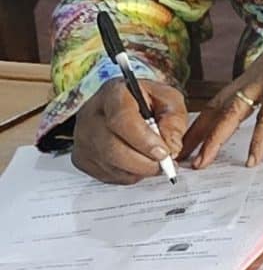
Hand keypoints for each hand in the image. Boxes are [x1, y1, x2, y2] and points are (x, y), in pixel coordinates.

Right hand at [71, 72, 188, 184]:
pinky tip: (138, 164)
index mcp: (113, 94)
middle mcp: (90, 115)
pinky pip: (106, 175)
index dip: (144, 140)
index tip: (164, 153)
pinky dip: (128, 175)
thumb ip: (174, 120)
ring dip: (138, 171)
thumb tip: (171, 148)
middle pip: (112, 148)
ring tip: (155, 163)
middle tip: (164, 165)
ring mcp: (82, 138)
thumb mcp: (168, 99)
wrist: (120, 104)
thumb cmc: (146, 100)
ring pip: (109, 165)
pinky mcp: (81, 158)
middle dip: (143, 163)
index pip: (122, 120)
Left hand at [181, 0, 262, 168]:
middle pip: (217, 106)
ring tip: (202, 162)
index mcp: (260, 70)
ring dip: (214, 140)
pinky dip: (259, 140)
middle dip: (197, 132)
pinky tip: (253, 158)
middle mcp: (256, 73)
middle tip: (180, 153)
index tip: (195, 138)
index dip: (208, 119)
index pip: (225, 98)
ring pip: (231, 113)